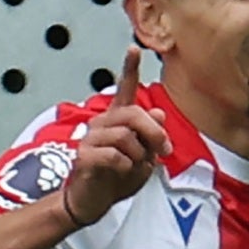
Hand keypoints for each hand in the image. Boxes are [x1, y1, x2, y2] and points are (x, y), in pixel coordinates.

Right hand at [60, 46, 172, 225]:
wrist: (94, 201)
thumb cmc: (117, 177)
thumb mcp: (144, 157)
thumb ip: (151, 137)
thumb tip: (159, 113)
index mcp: (118, 120)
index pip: (124, 90)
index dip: (129, 68)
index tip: (134, 48)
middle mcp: (102, 123)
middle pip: (133, 114)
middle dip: (154, 133)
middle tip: (164, 151)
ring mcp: (91, 138)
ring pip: (125, 136)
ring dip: (138, 156)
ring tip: (134, 167)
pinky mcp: (84, 156)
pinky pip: (114, 155)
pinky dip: (125, 167)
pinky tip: (120, 172)